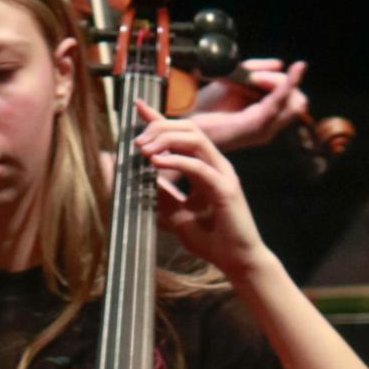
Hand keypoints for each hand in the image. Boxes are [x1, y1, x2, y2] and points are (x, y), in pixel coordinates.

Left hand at [135, 101, 267, 278]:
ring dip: (166, 139)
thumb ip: (159, 194)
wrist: (236, 262)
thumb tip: (132, 177)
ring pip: (195, 139)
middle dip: (159, 128)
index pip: (181, 134)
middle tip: (136, 142)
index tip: (136, 106)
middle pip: (188, 129)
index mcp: (205, 167)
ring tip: (143, 150)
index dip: (158, 117)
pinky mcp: (226, 190)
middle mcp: (215, 165)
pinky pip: (199, 167)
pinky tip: (156, 163)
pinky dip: (176, 161)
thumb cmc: (210, 239)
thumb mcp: (175, 213)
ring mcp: (223, 174)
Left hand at [190, 58, 309, 151]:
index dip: (289, 82)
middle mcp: (269, 127)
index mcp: (265, 118)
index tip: (289, 67)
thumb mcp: (235, 81)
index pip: (293, 99)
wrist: (186, 121)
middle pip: (297, 101)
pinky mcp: (255, 125)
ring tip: (251, 79)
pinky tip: (277, 73)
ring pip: (291, 101)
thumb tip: (280, 63)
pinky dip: (282, 85)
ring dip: (274, 82)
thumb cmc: (207, 105)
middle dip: (283, 83)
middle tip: (255, 77)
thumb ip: (256, 70)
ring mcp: (264, 129)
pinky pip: (277, 103)